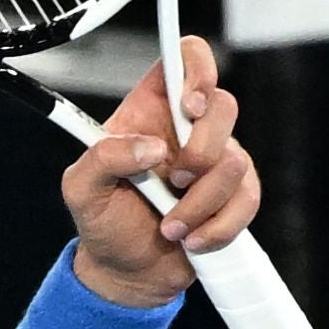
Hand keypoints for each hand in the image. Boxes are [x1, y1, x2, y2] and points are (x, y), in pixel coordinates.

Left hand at [60, 34, 261, 308]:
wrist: (127, 269)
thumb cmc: (104, 220)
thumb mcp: (81, 189)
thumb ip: (103, 157)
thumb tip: (152, 147)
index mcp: (150, 110)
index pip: (185, 59)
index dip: (197, 67)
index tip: (188, 104)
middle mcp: (188, 128)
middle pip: (224, 106)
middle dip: (200, 152)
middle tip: (173, 182)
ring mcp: (217, 160)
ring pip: (236, 162)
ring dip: (198, 204)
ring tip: (169, 224)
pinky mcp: (237, 194)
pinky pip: (247, 200)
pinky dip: (214, 227)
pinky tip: (189, 238)